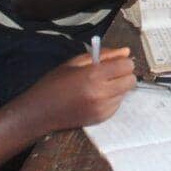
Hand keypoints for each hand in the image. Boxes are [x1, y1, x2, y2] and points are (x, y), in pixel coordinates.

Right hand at [20, 47, 136, 131]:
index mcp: (94, 75)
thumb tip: (126, 51)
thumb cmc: (54, 83)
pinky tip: (95, 97)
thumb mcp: (75, 62)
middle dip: (123, 74)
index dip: (122, 61)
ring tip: (98, 86)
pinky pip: (117, 104)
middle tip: (109, 73)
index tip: (114, 62)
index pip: (127, 65)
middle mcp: (101, 93)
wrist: (39, 112)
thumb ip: (103, 55)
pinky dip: (112, 99)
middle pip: (131, 80)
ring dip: (117, 87)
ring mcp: (103, 108)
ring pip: (125, 93)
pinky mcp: (102, 119)